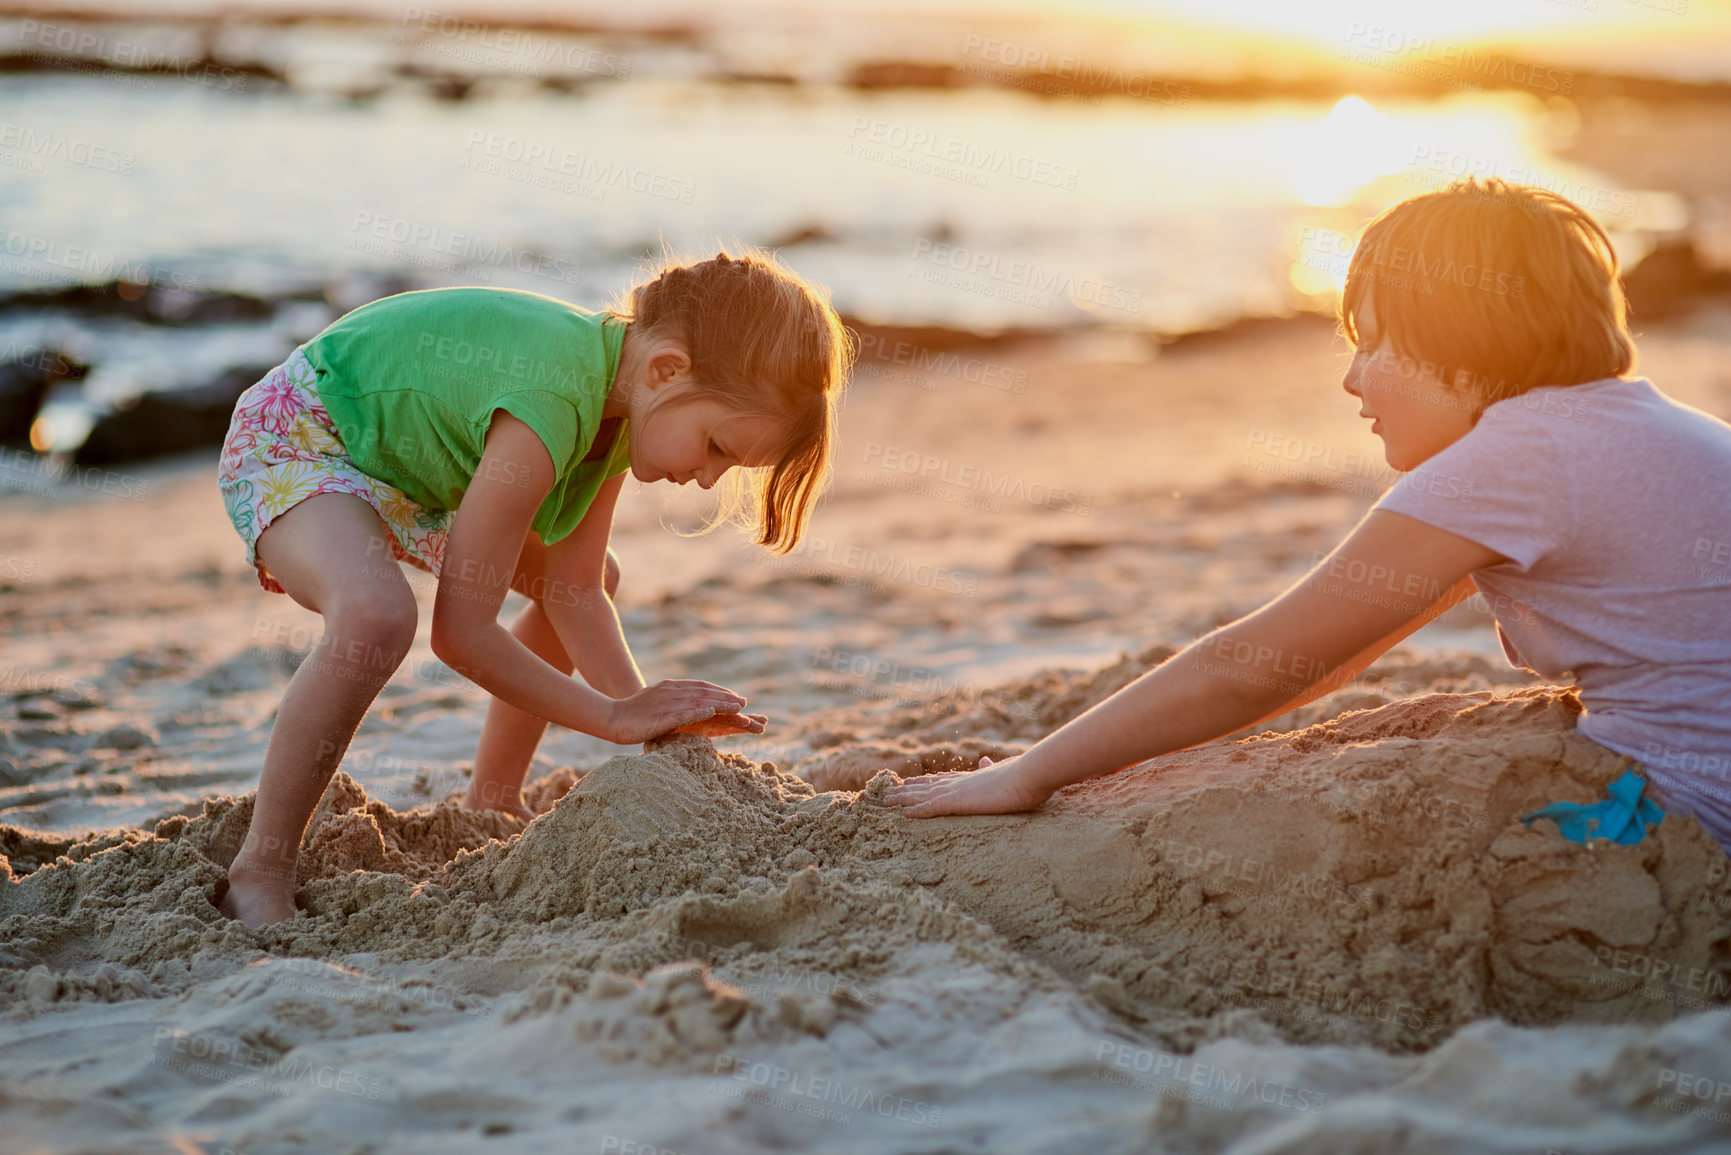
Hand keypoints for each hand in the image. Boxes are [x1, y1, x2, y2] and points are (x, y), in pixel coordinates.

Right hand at [601, 679, 752, 744]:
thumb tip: (690, 708)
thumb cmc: (632, 714)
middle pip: (704, 693)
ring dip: (720, 703)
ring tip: (738, 707)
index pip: (700, 687)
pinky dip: (698, 711)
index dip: (719, 691)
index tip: (736, 698)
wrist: (610, 718)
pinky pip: (682, 713)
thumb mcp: (657, 703)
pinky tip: (712, 712)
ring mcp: (666, 703)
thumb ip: (673, 703)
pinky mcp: (660, 717)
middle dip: (726, 697)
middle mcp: (671, 692)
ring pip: (699, 701)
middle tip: (745, 703)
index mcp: (671, 688)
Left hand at [882, 755, 1053, 816]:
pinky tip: (902, 813)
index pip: (941, 780)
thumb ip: (990, 768)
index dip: (922, 782)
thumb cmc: (1024, 776)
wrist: (1030, 773)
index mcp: (971, 778)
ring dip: (902, 799)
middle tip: (886, 792)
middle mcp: (960, 782)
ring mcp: (958, 791)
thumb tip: (983, 759)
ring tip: (884, 802)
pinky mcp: (960, 801)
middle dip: (905, 790)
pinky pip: (932, 808)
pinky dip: (916, 810)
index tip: (908, 782)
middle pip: (925, 786)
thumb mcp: (1004, 771)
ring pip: (922, 796)